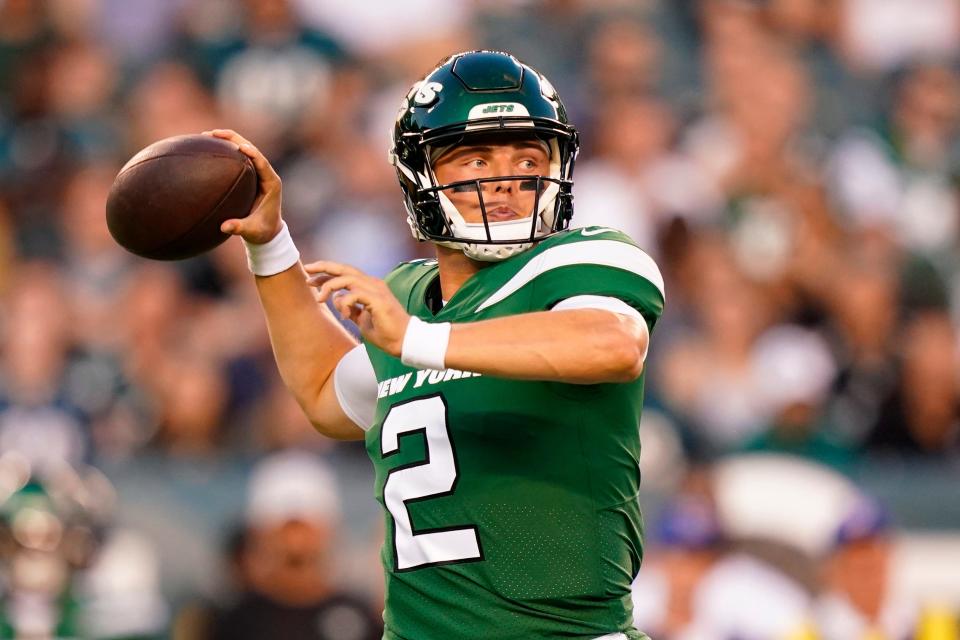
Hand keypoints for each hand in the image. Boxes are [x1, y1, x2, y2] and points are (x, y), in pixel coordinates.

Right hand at [203, 129, 282, 243]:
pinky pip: (236, 158)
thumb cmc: (262, 231)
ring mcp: (257, 172)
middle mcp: (265, 174)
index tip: (241, 147)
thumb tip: (224, 227)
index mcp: (271, 183)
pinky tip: (207, 148)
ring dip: (227, 141)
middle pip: (251, 149)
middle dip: (233, 139)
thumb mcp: (253, 231)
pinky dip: (224, 151)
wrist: (268, 232)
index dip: (253, 153)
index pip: (263, 163)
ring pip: (243, 149)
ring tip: (206, 135)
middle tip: (213, 134)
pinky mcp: (249, 174)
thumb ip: (240, 228)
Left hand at [305, 261, 410, 356]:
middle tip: (307, 269)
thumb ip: (350, 308)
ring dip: (329, 286)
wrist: (404, 342)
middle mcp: (372, 284)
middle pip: (344, 268)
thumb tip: (336, 299)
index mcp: (369, 287)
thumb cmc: (386, 333)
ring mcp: (376, 290)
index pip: (344, 274)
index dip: (326, 274)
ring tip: (319, 299)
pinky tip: (344, 316)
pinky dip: (345, 303)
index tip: (310, 279)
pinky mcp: (378, 299)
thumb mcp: (361, 320)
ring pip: (347, 278)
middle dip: (324, 267)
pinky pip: (354, 294)